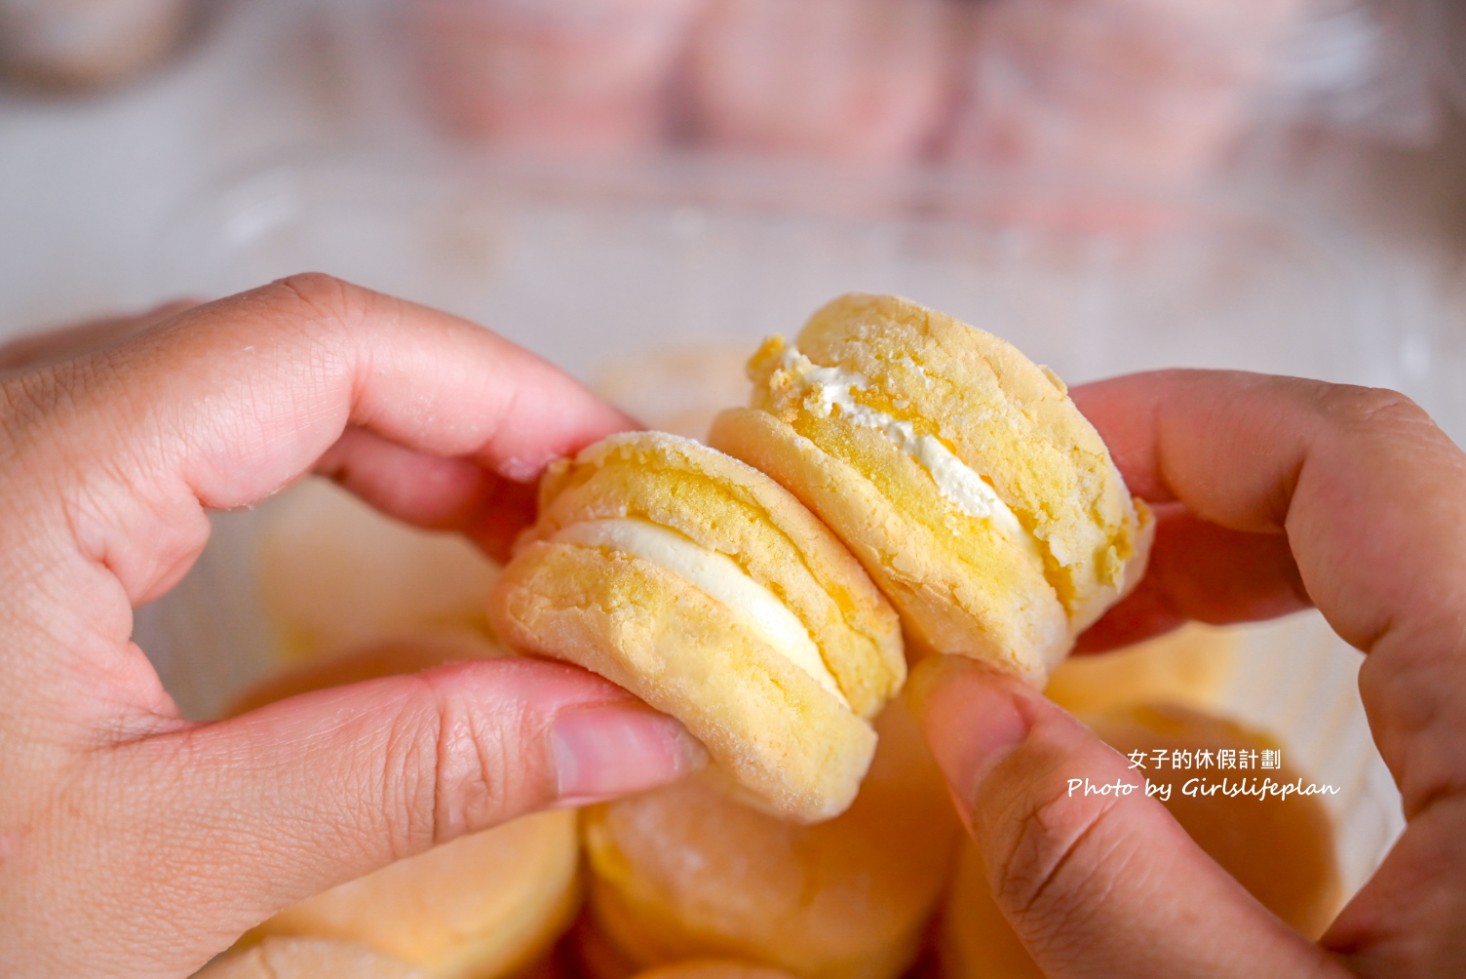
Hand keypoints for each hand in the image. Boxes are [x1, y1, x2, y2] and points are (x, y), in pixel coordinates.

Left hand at [0, 275, 704, 977]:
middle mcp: (10, 415)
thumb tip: (622, 728)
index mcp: (36, 470)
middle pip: (295, 344)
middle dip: (466, 419)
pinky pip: (194, 421)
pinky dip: (319, 462)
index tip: (613, 471)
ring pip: (245, 375)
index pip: (322, 343)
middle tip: (584, 522)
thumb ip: (411, 779)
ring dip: (399, 439)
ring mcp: (2, 442)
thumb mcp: (165, 867)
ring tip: (510, 533)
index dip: (496, 387)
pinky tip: (378, 527)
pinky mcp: (7, 489)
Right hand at [913, 370, 1465, 975]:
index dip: (1177, 420)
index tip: (1027, 464)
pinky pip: (1424, 639)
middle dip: (1185, 487)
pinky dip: (1302, 622)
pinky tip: (1219, 686)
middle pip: (1377, 487)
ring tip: (1103, 609)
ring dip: (1237, 550)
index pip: (1351, 459)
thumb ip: (1106, 881)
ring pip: (1404, 556)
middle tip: (1037, 553)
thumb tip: (967, 714)